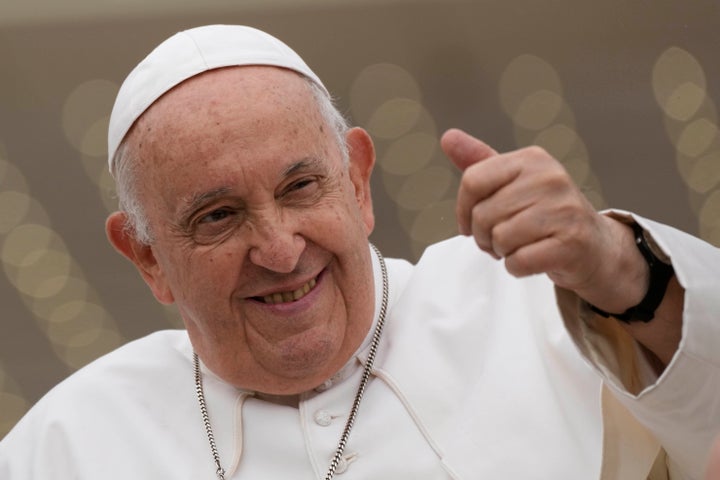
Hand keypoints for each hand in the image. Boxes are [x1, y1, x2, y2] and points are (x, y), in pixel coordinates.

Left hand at [440, 128, 645, 310]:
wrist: (594, 247)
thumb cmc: (544, 214)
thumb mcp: (512, 183)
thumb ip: (479, 162)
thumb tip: (447, 137)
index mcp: (532, 159)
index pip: (472, 180)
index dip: (463, 209)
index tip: (471, 223)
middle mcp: (550, 178)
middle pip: (483, 215)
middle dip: (484, 236)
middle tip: (503, 239)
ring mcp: (564, 210)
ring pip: (500, 239)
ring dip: (502, 252)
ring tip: (521, 246)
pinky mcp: (572, 243)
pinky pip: (518, 261)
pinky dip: (517, 267)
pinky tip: (533, 259)